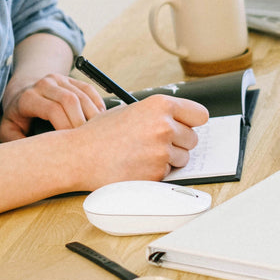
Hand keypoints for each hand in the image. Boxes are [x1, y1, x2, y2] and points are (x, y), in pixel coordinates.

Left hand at [0, 73, 106, 141]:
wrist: (22, 92)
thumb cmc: (17, 117)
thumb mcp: (8, 130)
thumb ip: (15, 143)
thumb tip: (32, 157)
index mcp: (28, 98)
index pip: (53, 109)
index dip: (66, 127)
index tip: (72, 146)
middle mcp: (44, 84)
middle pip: (70, 100)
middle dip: (82, 122)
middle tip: (89, 143)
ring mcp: (59, 79)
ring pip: (82, 95)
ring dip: (93, 114)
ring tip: (97, 134)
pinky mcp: (70, 79)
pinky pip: (88, 89)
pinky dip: (97, 104)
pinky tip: (100, 119)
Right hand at [69, 94, 209, 189]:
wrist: (79, 155)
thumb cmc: (100, 133)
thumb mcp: (130, 110)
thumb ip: (157, 113)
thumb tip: (178, 121)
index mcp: (160, 105)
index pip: (200, 115)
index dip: (191, 122)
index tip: (186, 126)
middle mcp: (164, 126)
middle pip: (193, 139)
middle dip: (178, 143)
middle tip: (155, 143)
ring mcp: (161, 151)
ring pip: (182, 158)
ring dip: (168, 159)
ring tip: (142, 154)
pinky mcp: (156, 173)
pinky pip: (168, 173)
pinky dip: (156, 172)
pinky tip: (136, 165)